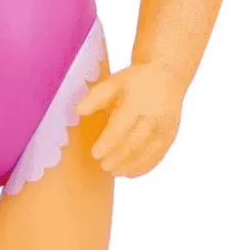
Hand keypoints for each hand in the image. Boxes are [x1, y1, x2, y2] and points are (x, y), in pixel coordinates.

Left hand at [77, 62, 186, 177]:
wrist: (168, 77)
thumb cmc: (136, 81)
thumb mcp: (115, 82)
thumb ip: (96, 97)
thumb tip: (78, 110)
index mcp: (138, 103)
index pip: (121, 128)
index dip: (107, 143)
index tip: (95, 153)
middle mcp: (154, 117)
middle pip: (134, 144)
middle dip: (117, 158)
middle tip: (102, 166)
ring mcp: (165, 128)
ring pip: (146, 153)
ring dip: (129, 166)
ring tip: (113, 172)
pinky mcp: (170, 136)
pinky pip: (157, 156)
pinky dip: (143, 167)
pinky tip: (130, 173)